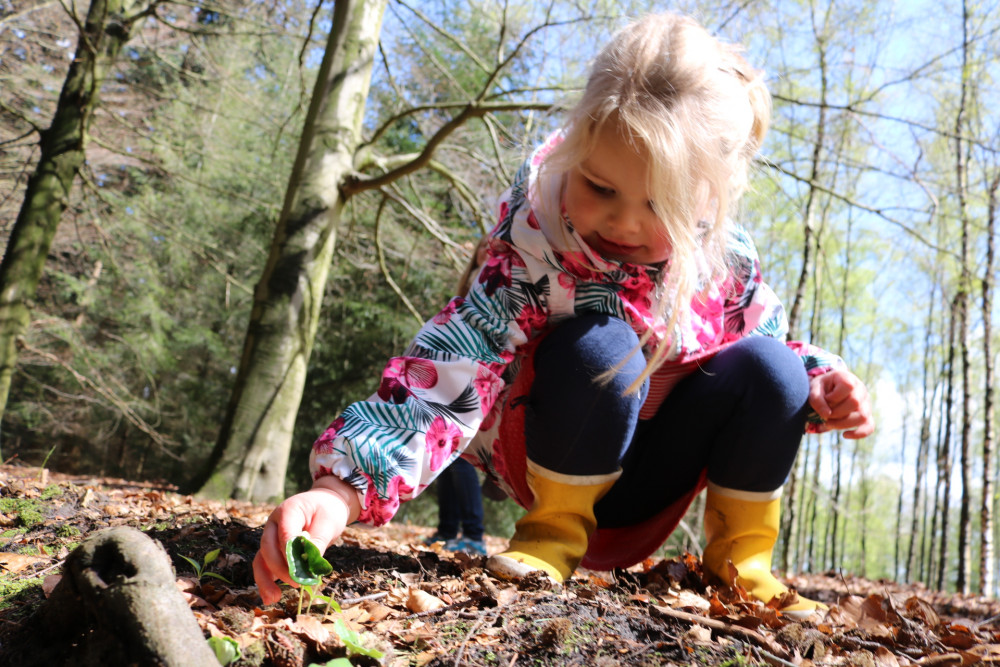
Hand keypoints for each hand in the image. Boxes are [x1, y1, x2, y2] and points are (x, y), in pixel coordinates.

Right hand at [252, 476, 360, 605]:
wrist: (326, 503)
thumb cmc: (328, 510)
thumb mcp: (329, 522)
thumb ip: (318, 541)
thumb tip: (310, 565)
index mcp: (287, 510)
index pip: (283, 533)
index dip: (289, 553)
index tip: (300, 571)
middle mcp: (273, 523)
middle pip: (268, 548)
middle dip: (279, 569)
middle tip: (297, 583)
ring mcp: (271, 536)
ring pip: (261, 559)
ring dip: (265, 579)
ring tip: (273, 598)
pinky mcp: (274, 548)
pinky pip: (266, 565)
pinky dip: (267, 580)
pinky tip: (271, 597)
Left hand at [808, 368, 873, 438]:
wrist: (826, 391)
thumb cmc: (821, 388)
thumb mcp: (814, 388)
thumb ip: (817, 398)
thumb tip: (826, 414)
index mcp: (849, 379)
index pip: (847, 387)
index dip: (834, 396)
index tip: (824, 399)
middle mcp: (861, 390)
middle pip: (855, 403)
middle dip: (836, 412)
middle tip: (823, 414)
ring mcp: (865, 404)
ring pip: (863, 416)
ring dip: (843, 423)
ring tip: (828, 423)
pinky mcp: (866, 416)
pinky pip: (869, 427)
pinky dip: (859, 433)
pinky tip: (845, 435)